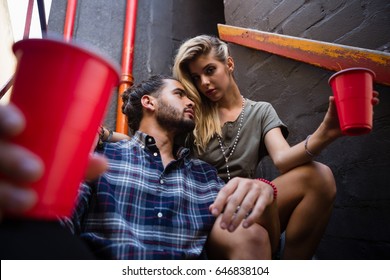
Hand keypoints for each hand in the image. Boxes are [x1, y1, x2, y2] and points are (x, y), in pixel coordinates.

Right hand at [0, 104, 106, 219]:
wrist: (19, 190)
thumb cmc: (37, 165)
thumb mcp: (53, 161)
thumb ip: (72, 161)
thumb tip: (102, 163)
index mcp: (5, 133)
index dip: (3, 117)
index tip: (19, 126)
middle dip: (8, 156)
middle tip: (35, 171)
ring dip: (2, 190)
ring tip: (27, 200)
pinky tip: (3, 216)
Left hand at [209, 177, 275, 231]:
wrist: (265, 188)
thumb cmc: (244, 192)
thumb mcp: (233, 193)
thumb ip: (223, 201)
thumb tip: (210, 209)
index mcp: (235, 181)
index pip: (224, 191)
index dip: (218, 203)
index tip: (213, 214)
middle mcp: (246, 183)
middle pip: (234, 200)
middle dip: (227, 214)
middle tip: (222, 227)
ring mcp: (256, 189)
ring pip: (246, 205)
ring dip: (237, 219)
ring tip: (231, 229)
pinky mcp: (265, 196)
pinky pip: (258, 209)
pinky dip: (251, 218)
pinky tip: (245, 226)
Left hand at [322, 91, 379, 138]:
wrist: (327, 131)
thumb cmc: (329, 119)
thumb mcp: (331, 111)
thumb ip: (332, 104)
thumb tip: (331, 97)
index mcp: (350, 106)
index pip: (361, 98)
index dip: (368, 95)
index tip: (373, 92)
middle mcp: (354, 112)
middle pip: (366, 105)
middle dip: (372, 102)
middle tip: (374, 100)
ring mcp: (356, 119)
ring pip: (366, 114)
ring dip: (372, 111)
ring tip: (372, 110)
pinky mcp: (355, 127)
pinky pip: (364, 124)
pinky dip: (368, 122)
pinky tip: (370, 119)